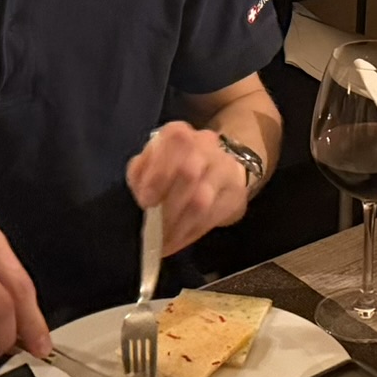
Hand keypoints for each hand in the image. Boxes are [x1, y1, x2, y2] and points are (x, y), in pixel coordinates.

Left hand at [127, 121, 254, 254]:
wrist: (217, 167)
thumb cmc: (173, 167)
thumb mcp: (151, 163)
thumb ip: (140, 173)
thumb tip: (142, 197)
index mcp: (178, 133)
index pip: (172, 146)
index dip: (157, 175)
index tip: (146, 203)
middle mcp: (205, 144)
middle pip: (189, 172)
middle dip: (167, 206)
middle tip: (154, 230)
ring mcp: (225, 167)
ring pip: (202, 199)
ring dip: (179, 225)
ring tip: (165, 242)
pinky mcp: (236, 192)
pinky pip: (213, 216)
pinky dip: (192, 232)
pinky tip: (179, 242)